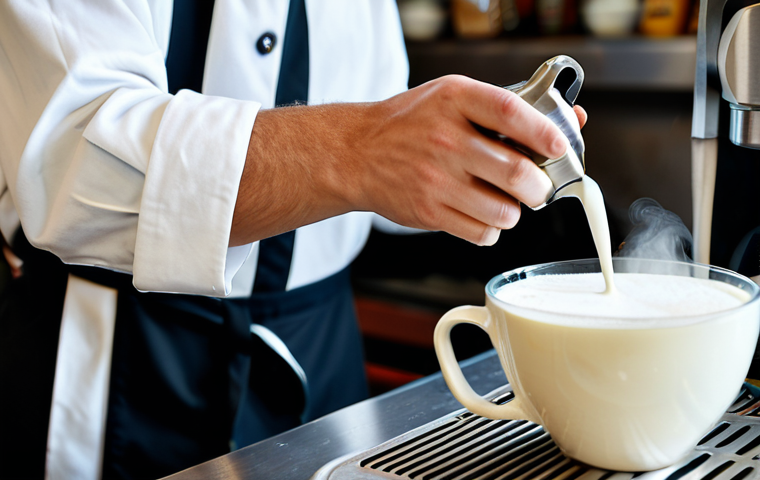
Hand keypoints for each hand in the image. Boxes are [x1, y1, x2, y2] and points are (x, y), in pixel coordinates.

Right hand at [350, 75, 586, 245]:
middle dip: (540, 187)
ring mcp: (435, 178)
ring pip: (504, 211)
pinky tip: (482, 215)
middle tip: (538, 188)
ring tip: (506, 203)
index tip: (561, 147)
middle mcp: (445, 139)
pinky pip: (481, 233)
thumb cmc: (412, 124)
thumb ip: (508, 108)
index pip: (511, 112)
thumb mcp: (454, 98)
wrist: (357, 153)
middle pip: (516, 173)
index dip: (545, 132)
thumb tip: (575, 120)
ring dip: (515, 212)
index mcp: (454, 100)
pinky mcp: (427, 211)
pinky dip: (491, 229)